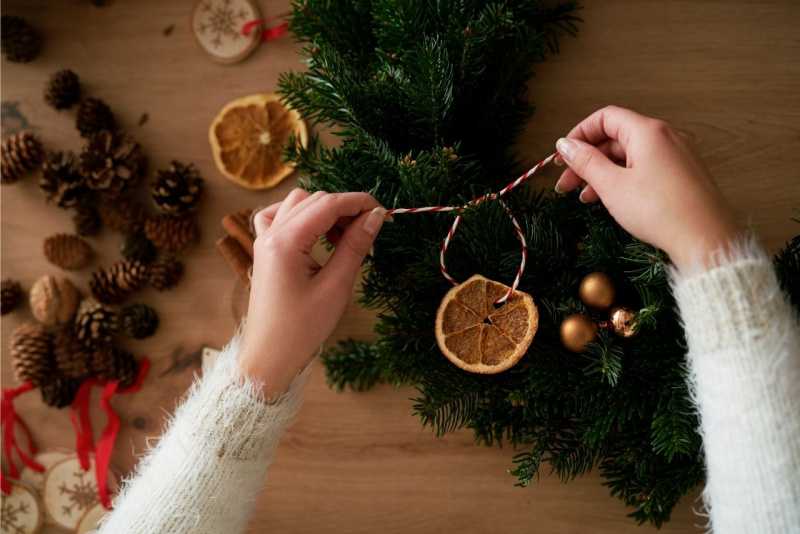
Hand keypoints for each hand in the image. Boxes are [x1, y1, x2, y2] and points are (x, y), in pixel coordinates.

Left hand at [239, 190, 386, 398]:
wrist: (269, 356)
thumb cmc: (301, 329)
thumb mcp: (335, 286)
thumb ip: (354, 246)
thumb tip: (375, 217)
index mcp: (285, 241)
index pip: (327, 204)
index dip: (359, 203)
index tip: (384, 213)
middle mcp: (270, 234)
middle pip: (313, 200)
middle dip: (344, 208)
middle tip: (370, 229)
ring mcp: (263, 240)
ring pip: (297, 204)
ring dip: (325, 212)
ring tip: (345, 237)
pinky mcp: (264, 250)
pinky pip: (280, 217)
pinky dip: (302, 217)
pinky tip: (317, 235)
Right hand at [554, 106, 737, 270]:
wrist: (704, 239)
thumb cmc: (659, 210)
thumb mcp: (613, 186)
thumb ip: (586, 162)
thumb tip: (566, 145)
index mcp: (648, 131)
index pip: (605, 118)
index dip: (579, 134)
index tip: (563, 156)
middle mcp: (666, 137)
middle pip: (616, 138)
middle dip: (587, 159)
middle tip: (567, 184)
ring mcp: (677, 156)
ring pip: (630, 156)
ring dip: (603, 173)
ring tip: (585, 198)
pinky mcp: (683, 175)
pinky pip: (645, 169)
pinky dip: (624, 179)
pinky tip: (612, 200)